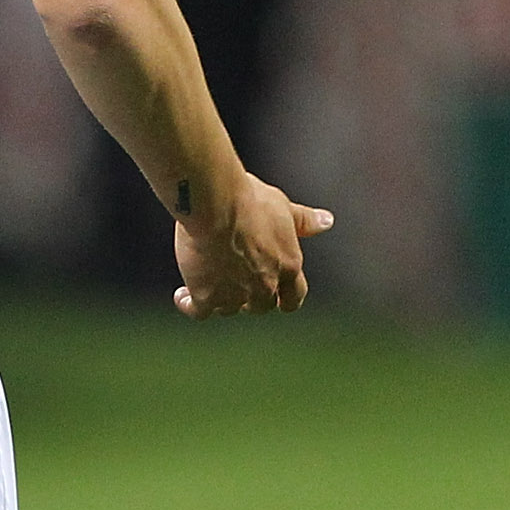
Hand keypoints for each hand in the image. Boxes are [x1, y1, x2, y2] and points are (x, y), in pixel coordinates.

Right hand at [171, 175, 332, 318]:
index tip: (275, 294)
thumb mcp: (282, 206)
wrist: (216, 204)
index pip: (294, 297)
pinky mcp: (206, 295)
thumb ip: (303, 221)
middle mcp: (265, 286)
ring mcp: (235, 294)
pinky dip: (189, 304)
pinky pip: (198, 311)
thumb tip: (327, 221)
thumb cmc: (250, 199)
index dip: (284, 297)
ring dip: (219, 299)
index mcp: (288, 265)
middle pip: (260, 307)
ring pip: (229, 309)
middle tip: (234, 282)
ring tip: (204, 283)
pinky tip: (181, 295)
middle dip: (250, 298)